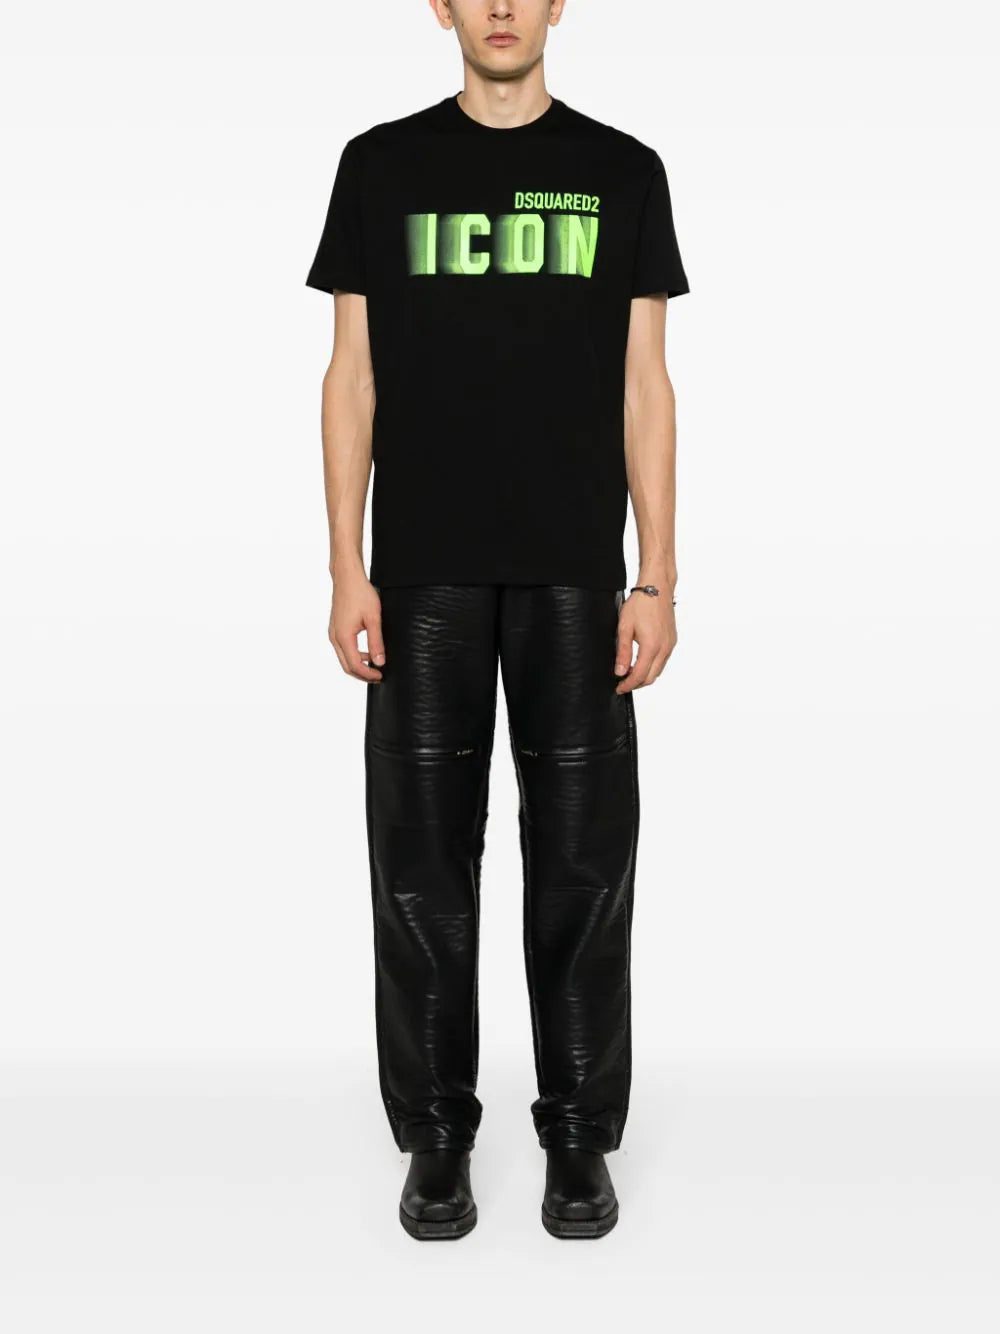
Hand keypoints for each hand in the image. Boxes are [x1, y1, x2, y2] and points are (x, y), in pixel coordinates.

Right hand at [329, 565, 384, 682]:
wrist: (347, 577)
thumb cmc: (360, 593)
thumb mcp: (373, 618)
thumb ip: (376, 642)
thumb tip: (380, 662)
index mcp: (343, 636)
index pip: (355, 665)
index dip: (368, 674)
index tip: (381, 676)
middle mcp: (335, 637)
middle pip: (347, 666)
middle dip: (362, 674)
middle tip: (378, 677)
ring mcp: (333, 633)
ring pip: (344, 658)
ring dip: (358, 666)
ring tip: (375, 666)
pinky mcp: (335, 629)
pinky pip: (343, 649)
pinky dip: (354, 656)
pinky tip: (367, 653)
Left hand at [614, 590, 676, 693]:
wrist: (657, 588)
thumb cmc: (641, 603)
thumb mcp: (624, 628)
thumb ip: (622, 652)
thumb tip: (620, 671)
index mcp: (652, 646)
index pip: (639, 675)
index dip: (628, 685)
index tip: (619, 688)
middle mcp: (664, 648)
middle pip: (651, 677)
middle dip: (636, 684)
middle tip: (622, 682)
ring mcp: (670, 645)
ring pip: (658, 670)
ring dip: (645, 675)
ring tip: (629, 671)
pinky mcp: (672, 641)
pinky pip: (663, 661)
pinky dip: (652, 666)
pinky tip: (641, 661)